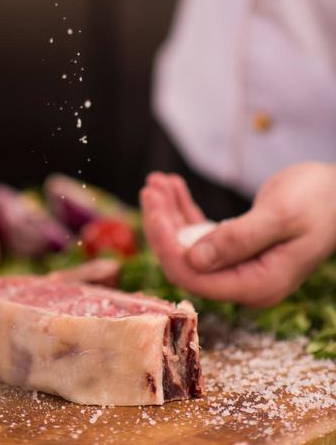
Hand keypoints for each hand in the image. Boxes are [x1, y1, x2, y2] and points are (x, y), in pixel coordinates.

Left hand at [140, 164, 335, 306]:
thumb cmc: (317, 201)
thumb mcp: (279, 216)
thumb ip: (237, 240)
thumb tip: (193, 259)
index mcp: (258, 284)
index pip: (195, 276)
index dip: (166, 245)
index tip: (153, 208)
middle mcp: (246, 283)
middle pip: (186, 263)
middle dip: (162, 225)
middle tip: (149, 187)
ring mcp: (241, 267)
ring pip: (190, 246)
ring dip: (170, 213)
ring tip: (156, 181)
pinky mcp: (238, 249)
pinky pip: (202, 235)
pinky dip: (184, 210)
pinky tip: (172, 186)